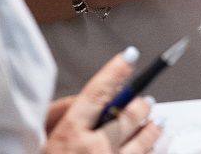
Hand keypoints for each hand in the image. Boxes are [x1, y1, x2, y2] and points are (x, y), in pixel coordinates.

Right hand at [45, 49, 162, 152]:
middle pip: (127, 114)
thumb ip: (58, 116)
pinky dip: (151, 146)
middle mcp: (94, 148)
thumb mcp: (44, 141)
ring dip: (151, 127)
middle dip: (139, 104)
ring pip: (143, 139)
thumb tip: (78, 99)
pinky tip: (154, 142)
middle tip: (144, 100)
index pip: (98, 93)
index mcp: (70, 133)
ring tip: (156, 121)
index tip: (130, 56)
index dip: (116, 72)